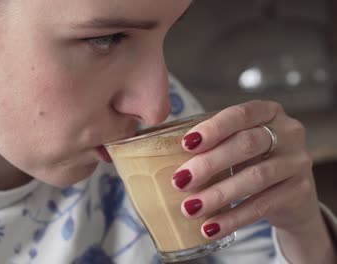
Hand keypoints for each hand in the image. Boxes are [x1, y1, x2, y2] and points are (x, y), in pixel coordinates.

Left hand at [172, 100, 320, 239]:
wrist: (290, 193)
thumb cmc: (251, 161)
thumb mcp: (236, 145)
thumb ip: (211, 143)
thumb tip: (161, 155)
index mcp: (267, 112)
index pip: (240, 114)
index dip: (213, 128)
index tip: (186, 144)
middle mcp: (288, 132)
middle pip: (246, 144)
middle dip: (209, 163)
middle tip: (179, 180)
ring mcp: (296, 162)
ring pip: (255, 177)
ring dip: (217, 195)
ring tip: (190, 208)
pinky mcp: (299, 191)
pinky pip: (262, 205)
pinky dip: (233, 218)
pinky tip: (211, 227)